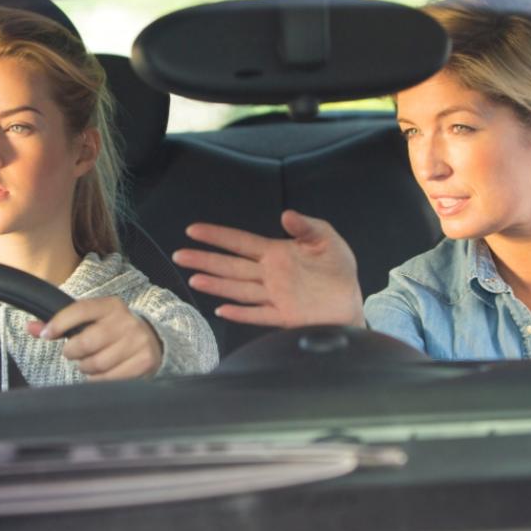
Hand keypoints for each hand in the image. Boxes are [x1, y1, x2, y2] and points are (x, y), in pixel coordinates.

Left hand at [28, 296, 162, 380]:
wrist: (152, 342)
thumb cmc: (113, 332)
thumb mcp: (92, 321)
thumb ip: (62, 323)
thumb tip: (30, 328)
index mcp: (112, 306)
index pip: (80, 310)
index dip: (58, 323)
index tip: (46, 335)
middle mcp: (126, 321)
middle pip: (85, 343)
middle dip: (73, 352)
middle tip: (75, 354)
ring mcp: (137, 341)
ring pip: (96, 364)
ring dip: (86, 368)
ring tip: (91, 363)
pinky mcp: (144, 361)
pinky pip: (108, 379)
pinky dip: (99, 380)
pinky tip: (103, 373)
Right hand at [173, 209, 364, 327]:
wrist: (350, 302)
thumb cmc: (338, 269)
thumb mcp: (326, 239)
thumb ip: (306, 226)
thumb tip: (285, 214)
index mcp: (276, 253)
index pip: (240, 242)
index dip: (217, 236)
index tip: (193, 230)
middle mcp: (269, 274)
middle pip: (231, 266)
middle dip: (205, 259)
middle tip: (180, 254)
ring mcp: (274, 296)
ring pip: (238, 289)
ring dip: (216, 285)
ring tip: (194, 279)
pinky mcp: (283, 316)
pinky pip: (258, 314)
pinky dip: (240, 313)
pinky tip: (221, 310)